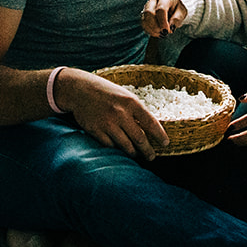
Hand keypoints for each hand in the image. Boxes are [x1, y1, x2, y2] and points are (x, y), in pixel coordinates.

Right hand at [53, 68, 169, 160]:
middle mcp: (120, 114)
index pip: (150, 123)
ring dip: (134, 153)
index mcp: (131, 102)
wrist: (80, 89)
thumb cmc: (106, 92)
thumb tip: (149, 128)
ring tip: (137, 155)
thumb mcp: (124, 95)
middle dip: (148, 151)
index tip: (165, 144)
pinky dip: (117, 149)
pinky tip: (120, 149)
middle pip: (139, 139)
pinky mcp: (96, 131)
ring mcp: (107, 123)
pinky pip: (110, 146)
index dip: (160, 136)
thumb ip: (136, 110)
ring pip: (126, 145)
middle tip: (152, 156)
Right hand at [140, 0, 188, 37]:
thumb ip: (176, 19)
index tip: (167, 31)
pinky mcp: (144, 12)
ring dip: (152, 29)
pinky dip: (149, 30)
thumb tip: (170, 27)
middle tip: (164, 33)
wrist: (173, 3)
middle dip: (155, 26)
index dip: (163, 22)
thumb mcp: (182, 12)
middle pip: (149, 13)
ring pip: (144, 18)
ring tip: (161, 34)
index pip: (161, 9)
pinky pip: (143, 22)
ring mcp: (147, 5)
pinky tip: (156, 33)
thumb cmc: (178, 7)